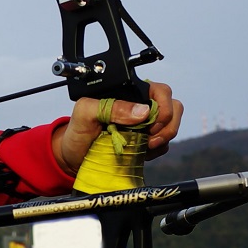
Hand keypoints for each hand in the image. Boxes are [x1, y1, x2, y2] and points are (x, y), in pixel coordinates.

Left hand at [53, 81, 182, 175]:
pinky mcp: (146, 142)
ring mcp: (146, 125)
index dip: (163, 107)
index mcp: (129, 93)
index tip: (149, 123)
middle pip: (174, 107)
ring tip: (144, 146)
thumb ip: (110, 106)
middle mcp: (140, 106)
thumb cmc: (77, 131)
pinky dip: (157, 150)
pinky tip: (141, 152)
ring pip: (172, 126)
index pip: (160, 91)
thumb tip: (142, 112)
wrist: (73, 156)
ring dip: (163, 138)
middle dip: (167, 125)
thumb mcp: (85, 113)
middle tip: (149, 138)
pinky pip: (164, 144)